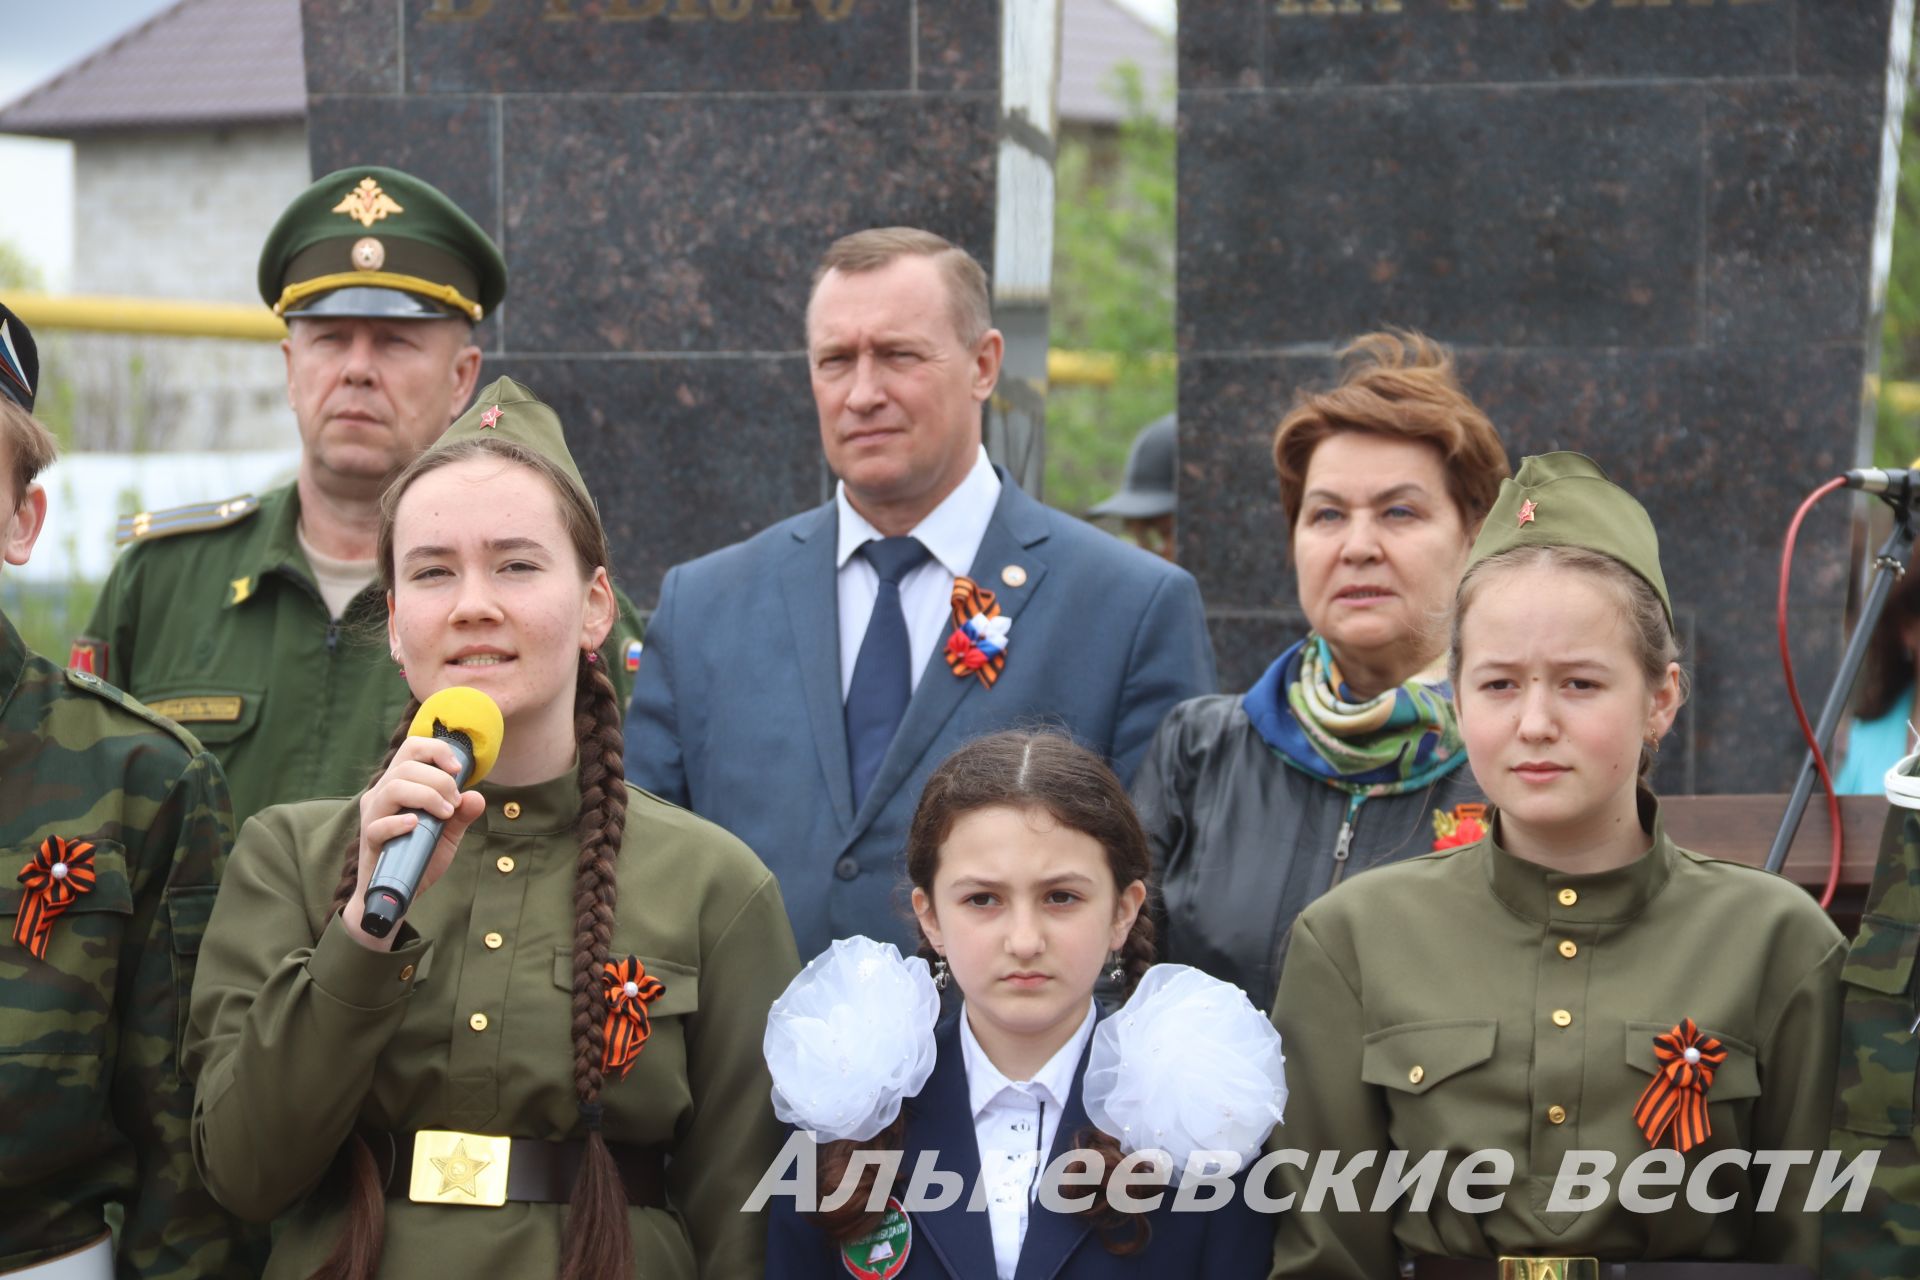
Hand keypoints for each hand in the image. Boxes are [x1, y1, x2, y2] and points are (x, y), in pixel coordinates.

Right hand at [340, 737, 486, 950]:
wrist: (399, 893)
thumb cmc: (419, 856)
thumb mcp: (448, 834)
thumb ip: (462, 815)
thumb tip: (476, 797)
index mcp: (399, 784)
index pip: (412, 749)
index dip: (436, 750)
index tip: (458, 770)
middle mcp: (382, 794)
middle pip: (406, 766)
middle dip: (439, 780)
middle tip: (455, 803)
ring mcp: (373, 816)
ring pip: (393, 787)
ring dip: (427, 796)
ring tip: (445, 814)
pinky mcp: (369, 840)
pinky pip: (379, 824)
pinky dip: (400, 821)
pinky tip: (416, 825)